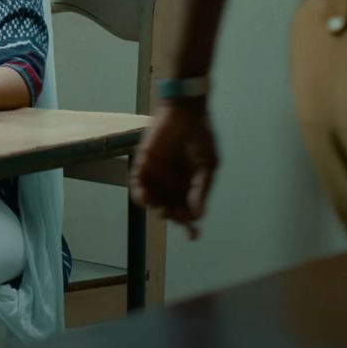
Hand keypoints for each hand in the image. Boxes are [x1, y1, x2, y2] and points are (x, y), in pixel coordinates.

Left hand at [130, 99, 218, 239]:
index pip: (188, 212)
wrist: (185, 112)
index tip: (192, 234)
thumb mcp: (208, 165)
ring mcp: (157, 176)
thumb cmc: (201, 137)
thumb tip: (199, 214)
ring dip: (154, 207)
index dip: (189, 225)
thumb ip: (202, 189)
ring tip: (159, 207)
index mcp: (191, 187)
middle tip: (173, 214)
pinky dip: (140, 193)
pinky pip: (138, 184)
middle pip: (169, 209)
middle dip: (172, 216)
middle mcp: (173, 185)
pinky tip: (145, 195)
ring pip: (152, 200)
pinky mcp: (143, 165)